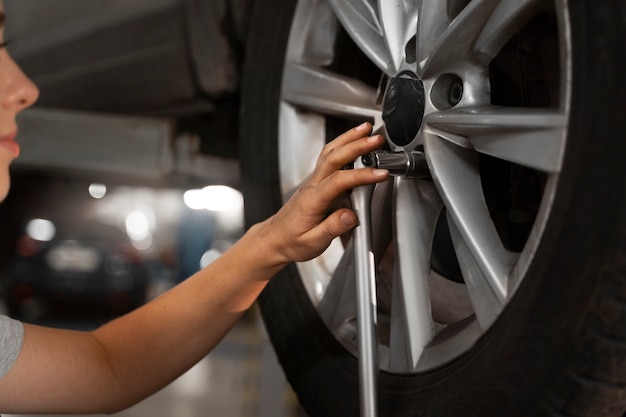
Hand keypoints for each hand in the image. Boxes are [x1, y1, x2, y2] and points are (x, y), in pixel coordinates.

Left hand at [263, 122, 388, 263]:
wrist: (276, 239)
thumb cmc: (293, 241)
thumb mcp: (312, 242)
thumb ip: (332, 228)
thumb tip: (351, 216)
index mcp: (312, 200)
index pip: (339, 181)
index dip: (361, 175)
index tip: (380, 173)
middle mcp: (312, 185)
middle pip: (334, 157)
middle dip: (356, 145)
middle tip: (376, 139)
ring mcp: (313, 180)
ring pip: (330, 152)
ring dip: (348, 137)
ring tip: (366, 128)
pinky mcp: (317, 180)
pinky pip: (329, 156)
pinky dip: (343, 143)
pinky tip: (354, 139)